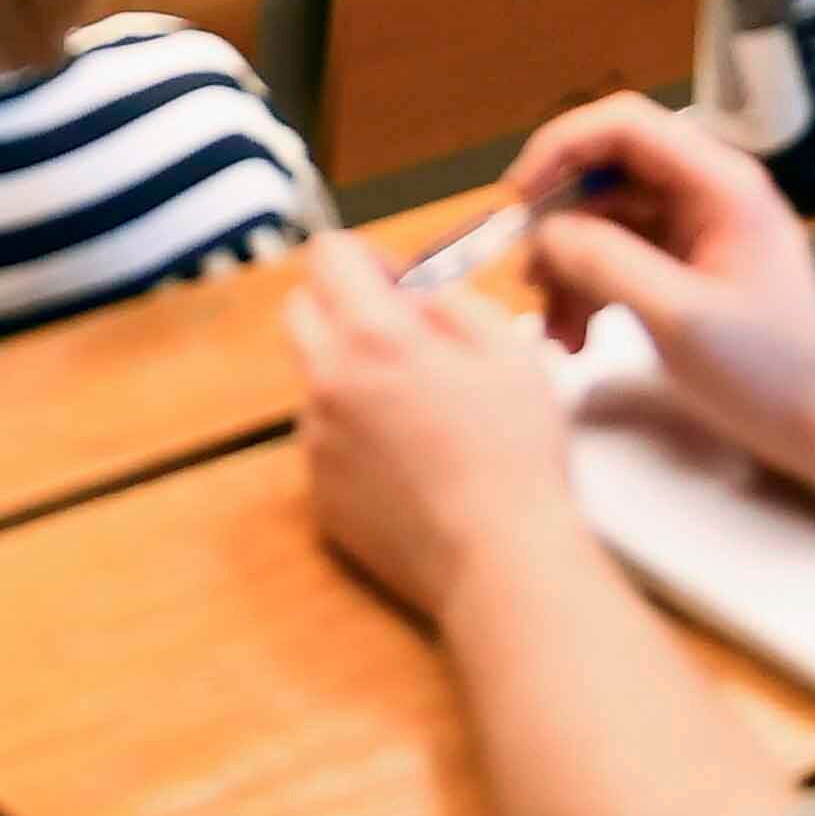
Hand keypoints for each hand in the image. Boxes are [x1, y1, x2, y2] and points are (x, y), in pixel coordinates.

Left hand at [287, 232, 574, 625]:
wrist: (500, 560)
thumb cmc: (515, 457)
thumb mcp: (509, 347)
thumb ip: (451, 300)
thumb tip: (415, 296)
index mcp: (374, 338)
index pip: (327, 255)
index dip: (367, 258)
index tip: (399, 282)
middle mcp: (329, 383)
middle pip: (299, 310)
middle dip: (341, 307)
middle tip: (398, 335)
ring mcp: (317, 441)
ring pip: (314, 379)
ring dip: (350, 375)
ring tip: (417, 412)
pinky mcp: (320, 491)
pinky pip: (325, 439)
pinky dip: (354, 434)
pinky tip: (410, 461)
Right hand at [505, 95, 814, 478]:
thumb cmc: (768, 371)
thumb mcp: (679, 318)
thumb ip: (607, 262)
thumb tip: (546, 231)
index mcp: (718, 183)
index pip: (624, 125)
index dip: (561, 147)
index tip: (521, 200)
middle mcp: (706, 192)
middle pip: (608, 175)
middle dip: (560, 225)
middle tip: (529, 279)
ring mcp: (698, 230)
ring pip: (607, 222)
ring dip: (570, 269)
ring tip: (556, 332)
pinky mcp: (690, 268)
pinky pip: (623, 258)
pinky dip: (593, 292)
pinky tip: (578, 340)